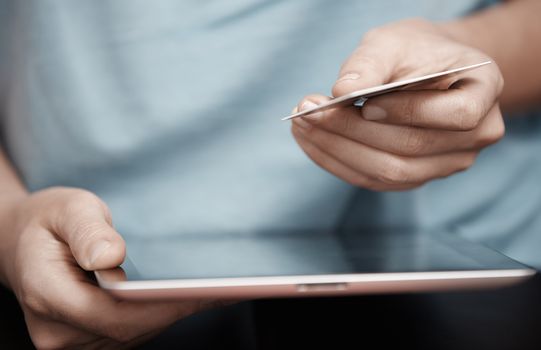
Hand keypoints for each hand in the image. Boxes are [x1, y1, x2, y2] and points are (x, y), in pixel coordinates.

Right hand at [2, 187, 221, 348]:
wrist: (22, 242)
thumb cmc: (47, 222)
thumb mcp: (66, 208)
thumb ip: (87, 231)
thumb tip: (110, 256)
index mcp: (45, 293)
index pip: (111, 313)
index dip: (158, 306)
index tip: (199, 291)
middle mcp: (57, 329)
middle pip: (127, 329)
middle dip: (175, 310)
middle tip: (223, 289)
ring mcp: (71, 340)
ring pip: (131, 336)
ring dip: (169, 315)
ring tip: (210, 292)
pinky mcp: (87, 338)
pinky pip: (128, 334)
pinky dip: (157, 317)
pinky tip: (182, 298)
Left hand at [291, 19, 504, 190]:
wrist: (423, 69)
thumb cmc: (413, 51)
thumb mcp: (394, 42)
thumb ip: (372, 64)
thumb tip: (341, 92)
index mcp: (483, 94)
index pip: (455, 116)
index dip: (406, 112)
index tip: (358, 102)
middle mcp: (475, 138)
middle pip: (411, 149)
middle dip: (352, 131)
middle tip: (307, 111)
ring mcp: (445, 164)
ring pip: (389, 172)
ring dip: (337, 150)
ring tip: (302, 126)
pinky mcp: (415, 177)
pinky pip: (374, 180)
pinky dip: (338, 162)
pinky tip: (312, 142)